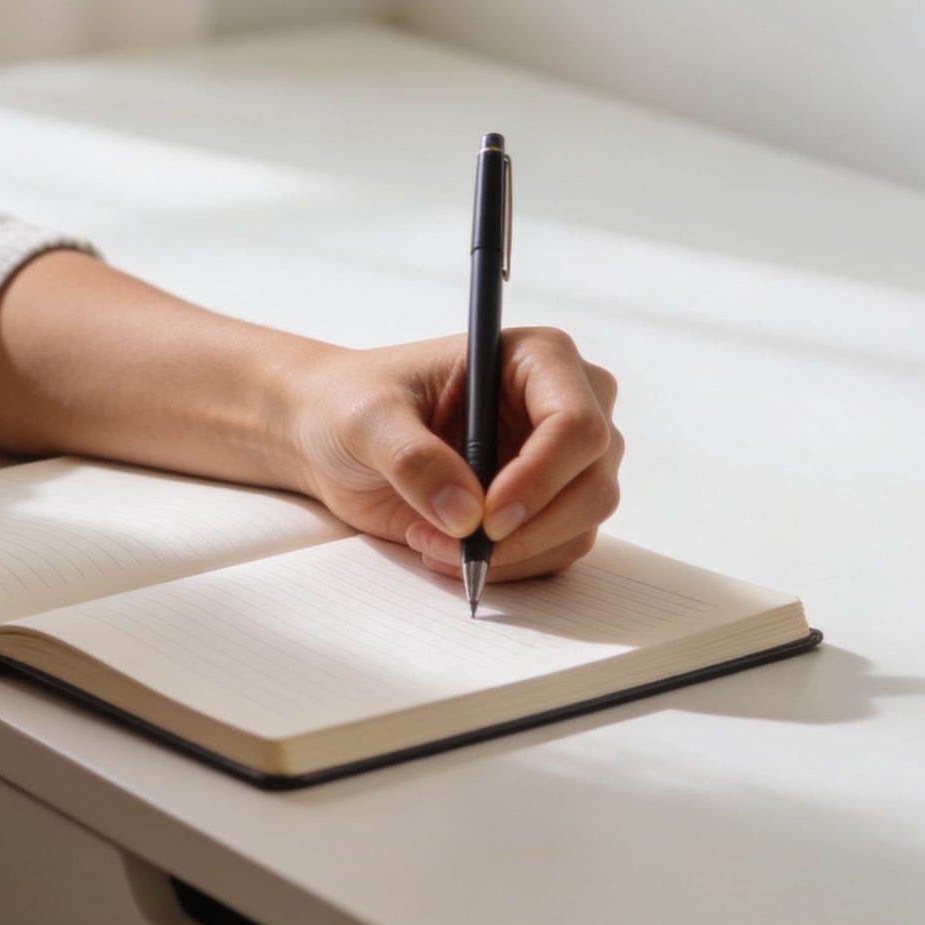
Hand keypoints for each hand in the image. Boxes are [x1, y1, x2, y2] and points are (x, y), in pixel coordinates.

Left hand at [277, 327, 623, 582]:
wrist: (331, 431)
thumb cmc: (351, 400)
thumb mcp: (367, 419)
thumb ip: (414, 458)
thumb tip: (466, 514)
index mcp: (535, 358)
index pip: (576, 424)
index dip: (541, 478)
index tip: (488, 518)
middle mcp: (562, 405)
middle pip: (593, 483)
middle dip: (528, 529)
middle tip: (460, 545)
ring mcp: (559, 460)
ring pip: (579, 526)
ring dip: (511, 554)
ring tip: (432, 540)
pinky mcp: (542, 504)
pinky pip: (553, 551)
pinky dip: (506, 566)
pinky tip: (446, 550)